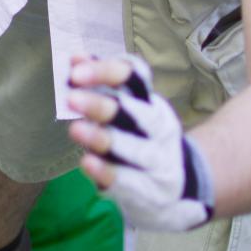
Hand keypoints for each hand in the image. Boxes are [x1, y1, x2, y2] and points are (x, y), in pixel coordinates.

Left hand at [66, 53, 215, 232]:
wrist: (178, 191)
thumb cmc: (141, 142)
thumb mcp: (131, 112)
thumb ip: (104, 87)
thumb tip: (75, 58)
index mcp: (151, 103)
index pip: (137, 79)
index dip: (108, 71)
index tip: (76, 70)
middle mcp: (158, 130)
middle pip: (135, 113)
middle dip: (103, 105)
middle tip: (71, 98)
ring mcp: (156, 162)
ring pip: (132, 148)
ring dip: (103, 138)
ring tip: (75, 129)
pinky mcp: (147, 191)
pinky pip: (126, 181)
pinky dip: (106, 171)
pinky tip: (87, 163)